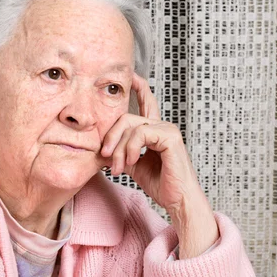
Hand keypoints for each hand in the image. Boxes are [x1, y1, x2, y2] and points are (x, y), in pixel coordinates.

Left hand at [100, 73, 202, 213]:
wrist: (177, 200)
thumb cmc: (160, 185)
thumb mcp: (132, 166)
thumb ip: (119, 153)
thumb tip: (100, 150)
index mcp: (154, 131)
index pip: (145, 102)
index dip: (137, 87)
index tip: (129, 76)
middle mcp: (162, 126)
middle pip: (125, 117)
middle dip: (110, 137)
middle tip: (104, 156)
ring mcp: (167, 130)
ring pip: (131, 126)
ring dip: (118, 149)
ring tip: (117, 168)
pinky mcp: (170, 137)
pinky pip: (141, 134)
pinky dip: (130, 148)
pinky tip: (130, 162)